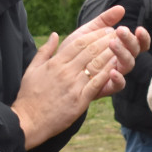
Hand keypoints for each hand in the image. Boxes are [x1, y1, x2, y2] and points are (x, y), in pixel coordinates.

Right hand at [10, 5, 149, 148]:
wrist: (29, 121)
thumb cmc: (30, 96)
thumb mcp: (32, 69)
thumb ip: (45, 51)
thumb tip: (55, 35)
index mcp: (55, 62)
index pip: (79, 43)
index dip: (95, 35)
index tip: (105, 30)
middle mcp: (65, 71)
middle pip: (90, 51)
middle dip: (106, 41)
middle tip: (118, 35)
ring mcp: (73, 85)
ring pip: (96, 64)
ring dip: (110, 54)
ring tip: (122, 47)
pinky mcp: (79, 100)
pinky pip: (97, 83)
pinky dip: (108, 74)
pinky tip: (117, 67)